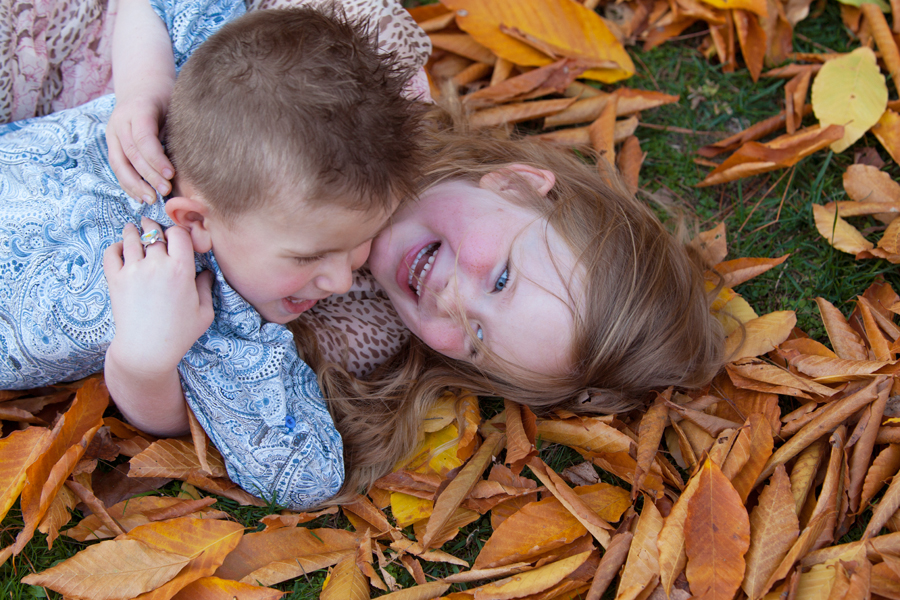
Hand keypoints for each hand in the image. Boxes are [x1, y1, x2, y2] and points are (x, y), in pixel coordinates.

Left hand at [103, 218, 213, 376]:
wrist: (146, 351)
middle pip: (154, 231)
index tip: (176, 235)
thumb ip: (207, 288)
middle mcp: (157, 265)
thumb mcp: (204, 313)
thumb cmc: (179, 334)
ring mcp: (133, 270)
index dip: (178, 231)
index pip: (179, 233)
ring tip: (133, 228)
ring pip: (131, 238)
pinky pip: (111, 253)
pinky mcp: (115, 279)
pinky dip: (115, 245)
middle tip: (152, 225)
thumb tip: (206, 272)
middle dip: (154, 226)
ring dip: (133, 231)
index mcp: (182, 269)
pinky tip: (120, 246)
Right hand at [107, 95, 174, 203]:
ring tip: (151, 199)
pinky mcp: (111, 142)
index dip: (156, 159)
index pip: (144, 138)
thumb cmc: (165, 99)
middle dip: (148, 176)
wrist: (141, 86)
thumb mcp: (173, 108)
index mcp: (138, 109)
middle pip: (132, 153)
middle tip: (165, 191)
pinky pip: (117, 166)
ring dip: (135, 184)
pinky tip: (139, 196)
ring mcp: (112, 132)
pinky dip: (127, 183)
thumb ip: (174, 131)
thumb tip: (188, 161)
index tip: (171, 175)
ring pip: (119, 163)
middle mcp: (120, 121)